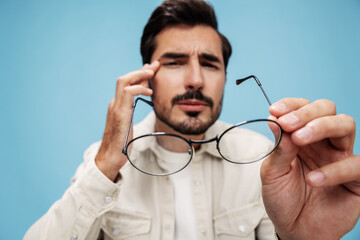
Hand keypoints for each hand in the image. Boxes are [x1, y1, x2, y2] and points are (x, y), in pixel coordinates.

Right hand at [95, 61, 159, 180]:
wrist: (110, 158)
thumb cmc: (121, 144)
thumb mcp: (128, 123)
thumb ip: (131, 112)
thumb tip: (138, 105)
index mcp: (118, 105)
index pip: (128, 83)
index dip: (140, 75)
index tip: (152, 69)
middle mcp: (115, 103)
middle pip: (125, 78)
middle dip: (141, 70)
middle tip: (156, 65)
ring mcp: (115, 107)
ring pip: (124, 81)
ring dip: (139, 75)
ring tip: (152, 73)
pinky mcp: (119, 114)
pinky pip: (127, 93)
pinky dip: (139, 89)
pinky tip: (149, 92)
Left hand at [261, 98, 359, 239]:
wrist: (295, 230)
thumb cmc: (283, 199)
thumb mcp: (272, 172)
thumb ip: (278, 147)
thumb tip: (276, 120)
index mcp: (301, 137)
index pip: (302, 109)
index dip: (291, 105)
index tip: (275, 110)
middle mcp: (322, 143)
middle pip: (327, 110)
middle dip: (307, 112)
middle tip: (289, 124)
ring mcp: (340, 158)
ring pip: (345, 125)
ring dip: (322, 127)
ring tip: (299, 139)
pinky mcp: (356, 178)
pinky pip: (355, 164)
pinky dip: (334, 169)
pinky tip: (313, 179)